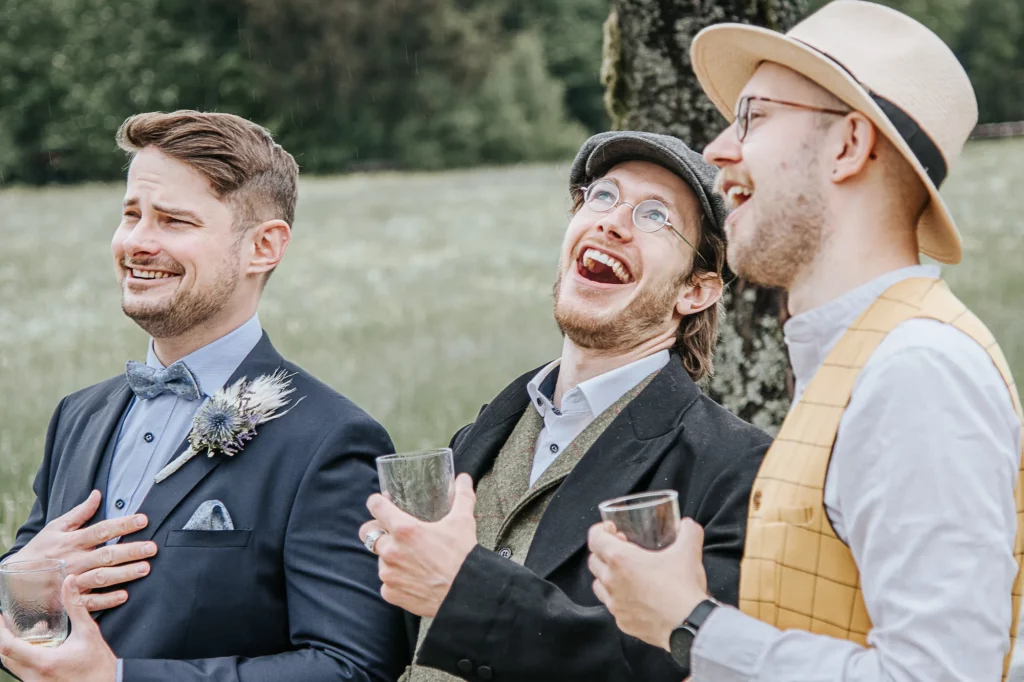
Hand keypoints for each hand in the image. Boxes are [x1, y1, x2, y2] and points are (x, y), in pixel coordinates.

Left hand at [0, 575, 117, 681]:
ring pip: (11, 665)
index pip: (7, 647)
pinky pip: (22, 672)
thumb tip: (68, 582)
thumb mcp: (88, 632)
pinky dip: (22, 658)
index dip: (0, 630)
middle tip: (7, 622)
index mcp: (44, 662)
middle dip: (3, 638)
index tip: (0, 617)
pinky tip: (37, 647)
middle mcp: (34, 677)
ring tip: (27, 632)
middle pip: (4, 657)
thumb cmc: (99, 663)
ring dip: (13, 648)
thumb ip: (75, 607)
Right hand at [10, 490, 157, 610]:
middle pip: (106, 555)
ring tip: (145, 568)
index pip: (101, 530)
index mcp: (72, 541)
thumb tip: (98, 494)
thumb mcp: (55, 528)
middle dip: (130, 551)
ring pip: (101, 578)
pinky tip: (125, 595)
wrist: (15, 580)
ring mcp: (72, 581)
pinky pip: (90, 602)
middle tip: (152, 547)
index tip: (143, 520)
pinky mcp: (70, 600)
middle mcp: (74, 561)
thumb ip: (79, 512)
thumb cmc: (40, 550)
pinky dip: (107, 600)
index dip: (123, 525)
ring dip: (124, 574)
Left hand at [359, 473, 478, 617]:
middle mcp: (391, 551)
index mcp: (404, 530)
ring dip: (390, 556)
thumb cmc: (463, 557)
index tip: (379, 502)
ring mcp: (388, 573)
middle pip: (368, 533)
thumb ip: (462, 496)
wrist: (465, 594)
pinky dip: (396, 579)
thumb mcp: (463, 522)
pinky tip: (412, 577)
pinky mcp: (391, 593)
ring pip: (380, 559)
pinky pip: (386, 582)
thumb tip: (464, 478)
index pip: (376, 507)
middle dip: (376, 529)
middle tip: (390, 531)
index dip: (377, 502)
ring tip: (410, 557)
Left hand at [588, 518, 708, 650]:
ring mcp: (615, 604)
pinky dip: (619, 598)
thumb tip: (687, 524)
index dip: (600, 530)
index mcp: (620, 560)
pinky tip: (635, 596)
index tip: (611, 529)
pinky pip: (613, 606)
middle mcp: (611, 581)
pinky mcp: (622, 622)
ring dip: (607, 576)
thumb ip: (688, 532)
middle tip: (621, 549)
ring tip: (625, 573)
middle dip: (603, 552)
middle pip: (593, 561)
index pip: (594, 539)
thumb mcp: (689, 551)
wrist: (689, 625)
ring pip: (599, 585)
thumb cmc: (683, 588)